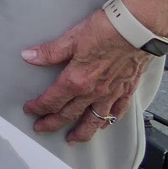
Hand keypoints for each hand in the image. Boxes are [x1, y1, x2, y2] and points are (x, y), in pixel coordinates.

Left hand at [22, 9, 152, 142]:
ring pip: (94, 120)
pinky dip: (109, 121)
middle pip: (69, 113)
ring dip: (82, 132)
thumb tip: (28, 56)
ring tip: (73, 140)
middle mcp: (94, 91)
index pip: (52, 99)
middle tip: (41, 129)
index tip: (30, 110)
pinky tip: (104, 125)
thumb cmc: (107, 29)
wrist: (138, 28)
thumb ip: (50, 52)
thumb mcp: (72, 37)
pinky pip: (117, 112)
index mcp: (77, 79)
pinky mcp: (127, 90)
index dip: (39, 106)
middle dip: (53, 123)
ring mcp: (112, 93)